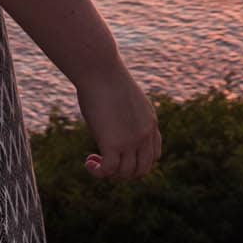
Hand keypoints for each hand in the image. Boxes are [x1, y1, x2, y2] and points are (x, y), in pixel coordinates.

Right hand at [76, 62, 161, 179]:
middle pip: (142, 170)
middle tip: (106, 162)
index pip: (154, 155)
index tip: (120, 155)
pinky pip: (108, 171)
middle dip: (124, 172)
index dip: (137, 160)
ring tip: (93, 160)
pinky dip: (98, 172)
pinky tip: (88, 163)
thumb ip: (125, 115)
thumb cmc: (105, 77)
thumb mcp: (124, 98)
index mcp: (151, 122)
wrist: (99, 69)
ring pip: (125, 174)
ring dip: (109, 173)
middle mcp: (145, 134)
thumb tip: (114, 125)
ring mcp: (131, 140)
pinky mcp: (113, 144)